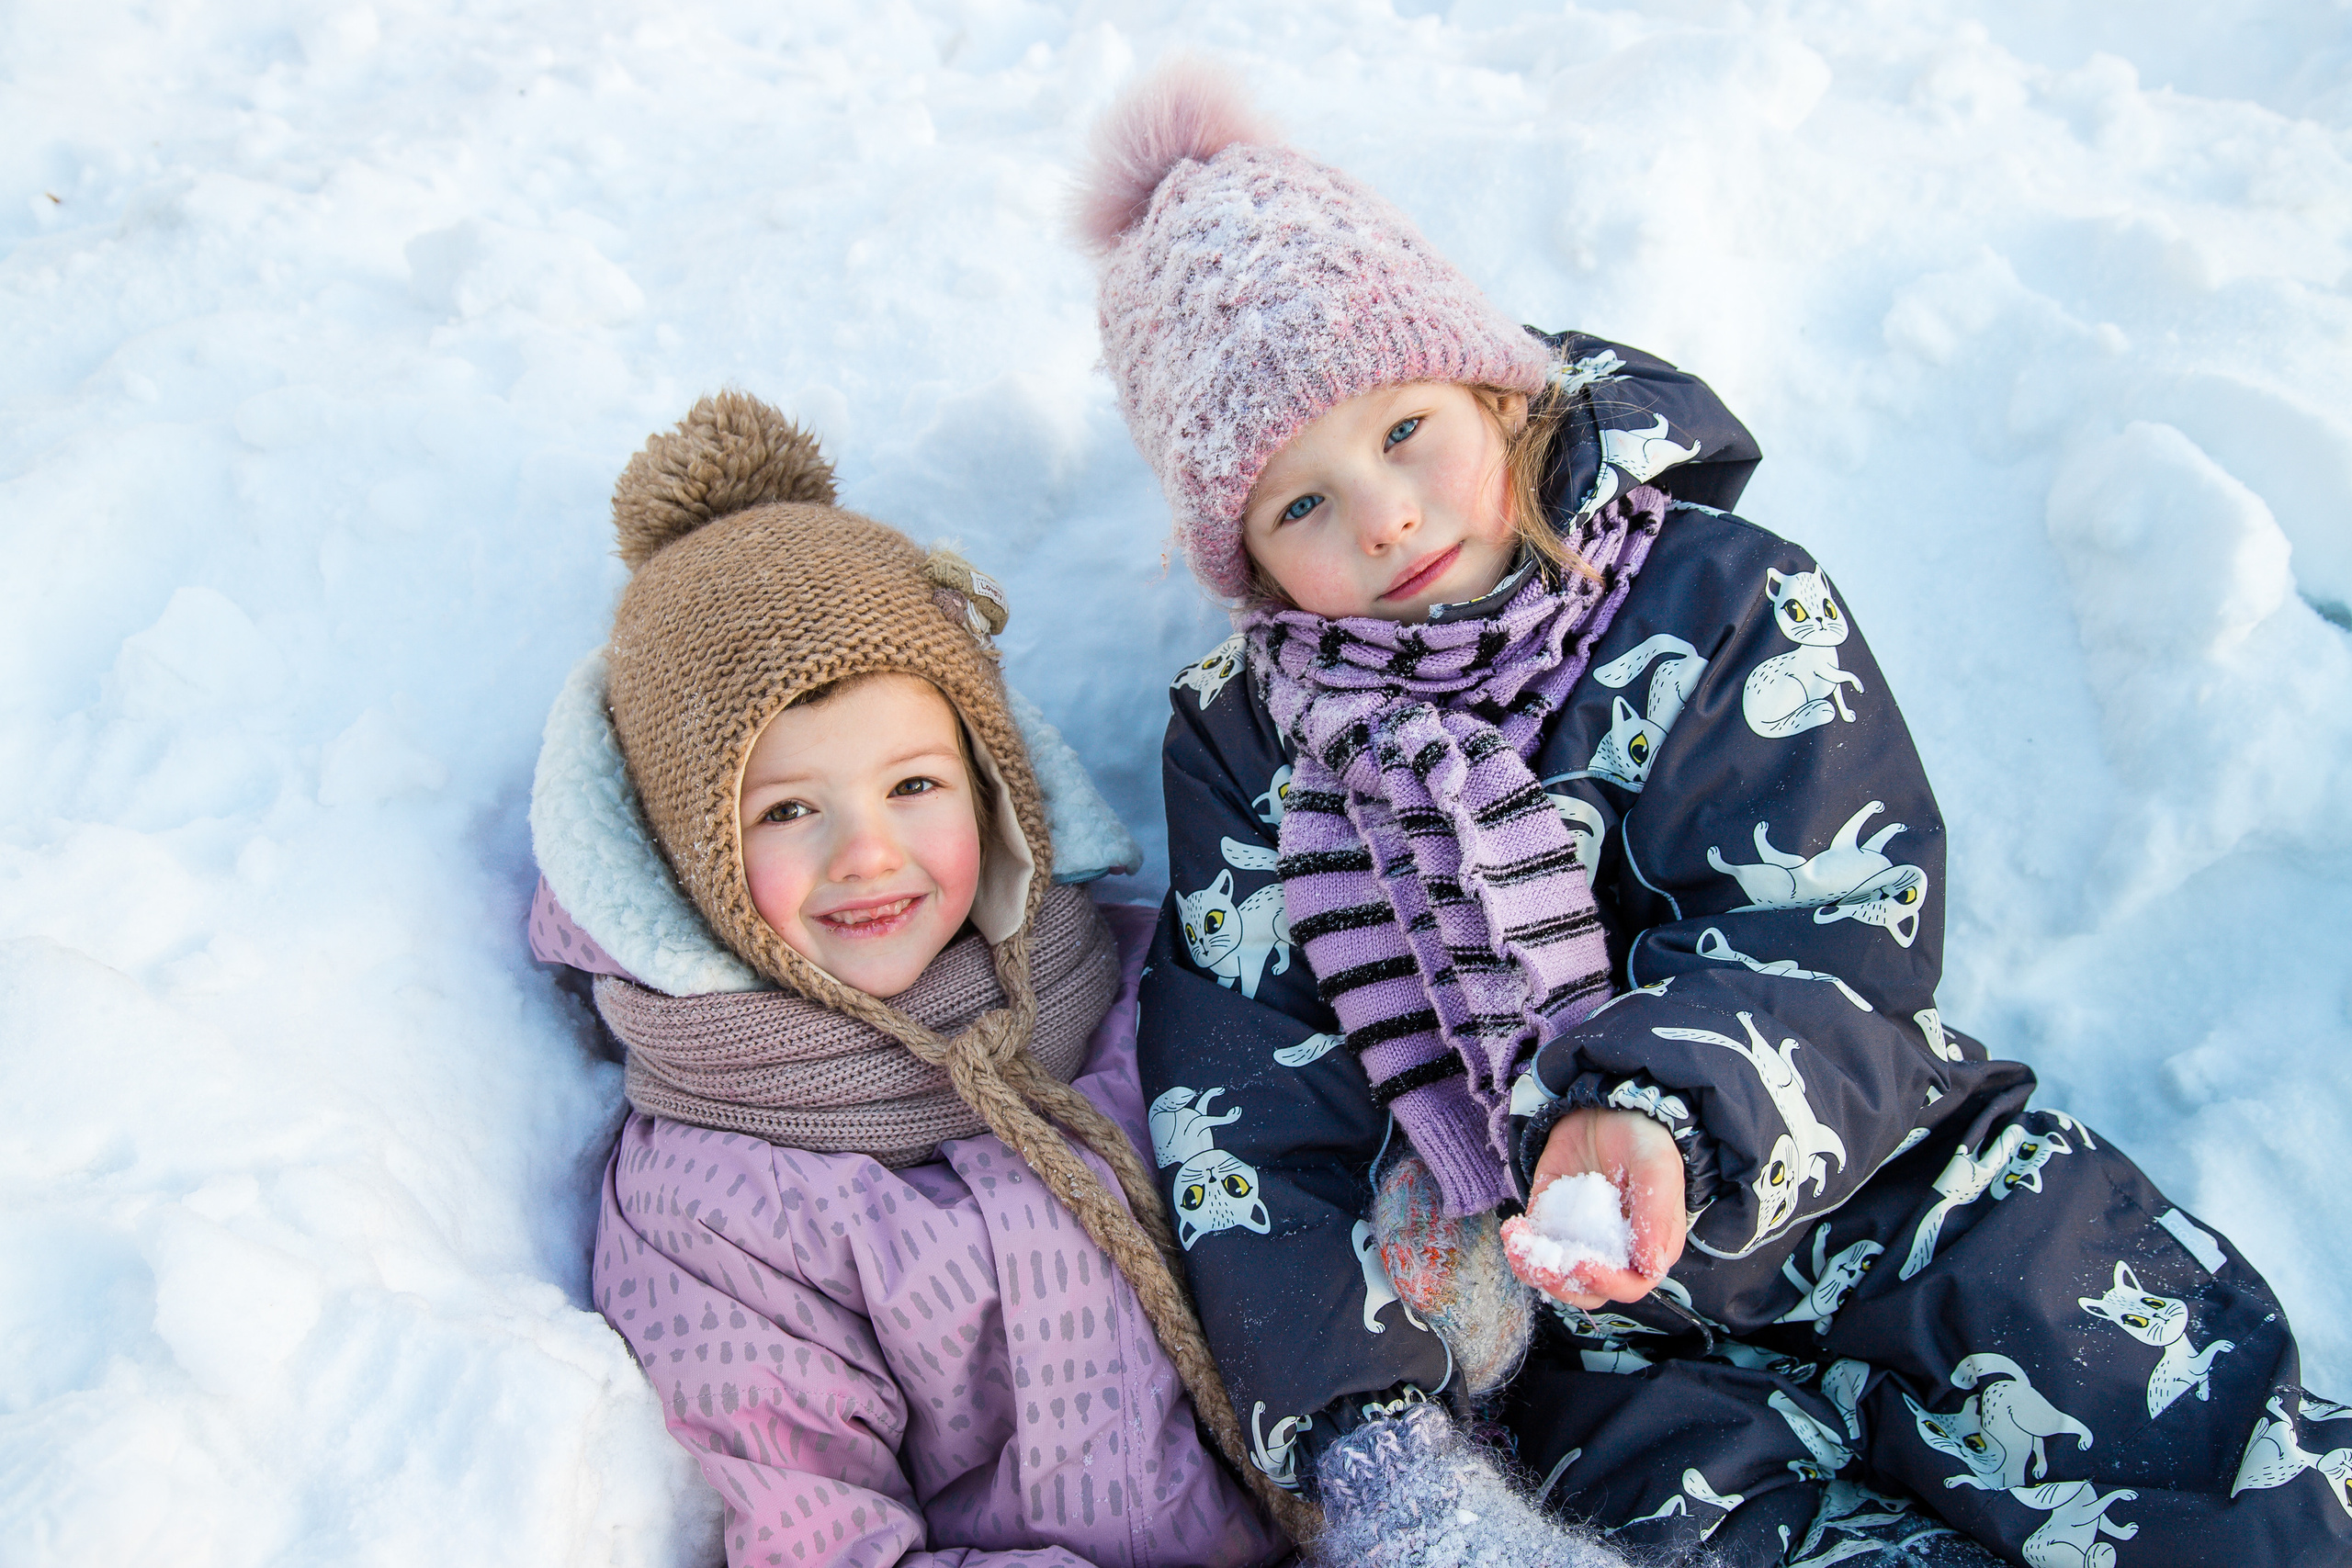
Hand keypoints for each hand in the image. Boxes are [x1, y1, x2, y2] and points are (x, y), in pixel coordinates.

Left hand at [1504, 1108, 1685, 1308]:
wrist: (1606, 1110)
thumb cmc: (1642, 1140)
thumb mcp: (1656, 1168)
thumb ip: (1657, 1216)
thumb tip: (1650, 1268)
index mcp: (1648, 1247)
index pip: (1630, 1284)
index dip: (1606, 1282)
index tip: (1580, 1261)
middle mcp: (1615, 1253)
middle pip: (1590, 1291)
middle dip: (1564, 1283)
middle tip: (1544, 1260)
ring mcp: (1581, 1242)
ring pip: (1559, 1279)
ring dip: (1536, 1271)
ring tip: (1520, 1247)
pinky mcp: (1551, 1227)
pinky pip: (1535, 1252)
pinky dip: (1520, 1250)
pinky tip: (1512, 1230)